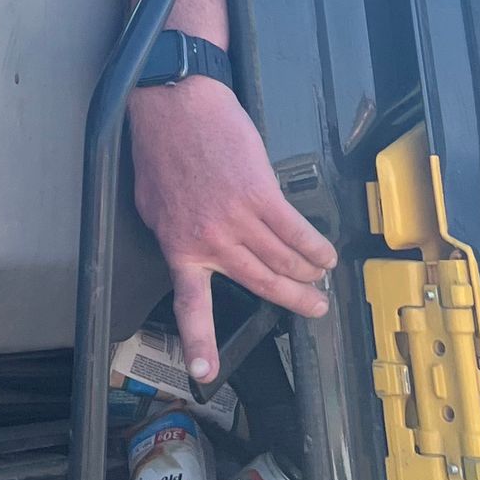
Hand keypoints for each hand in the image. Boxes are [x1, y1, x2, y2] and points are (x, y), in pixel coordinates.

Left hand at [128, 76, 336, 383]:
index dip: (200, 344)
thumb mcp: (153, 206)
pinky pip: (297, 231)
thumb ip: (177, 236)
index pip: (191, 305)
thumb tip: (195, 254)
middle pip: (261, 282)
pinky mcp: (262, 194)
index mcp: (179, 247)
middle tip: (313, 309)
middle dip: (292, 301)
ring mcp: (238, 218)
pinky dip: (315, 246)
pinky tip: (326, 254)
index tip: (205, 374)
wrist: (176, 105)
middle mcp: (211, 241)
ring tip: (320, 280)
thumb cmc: (160, 148)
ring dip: (307, 274)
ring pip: (282, 259)